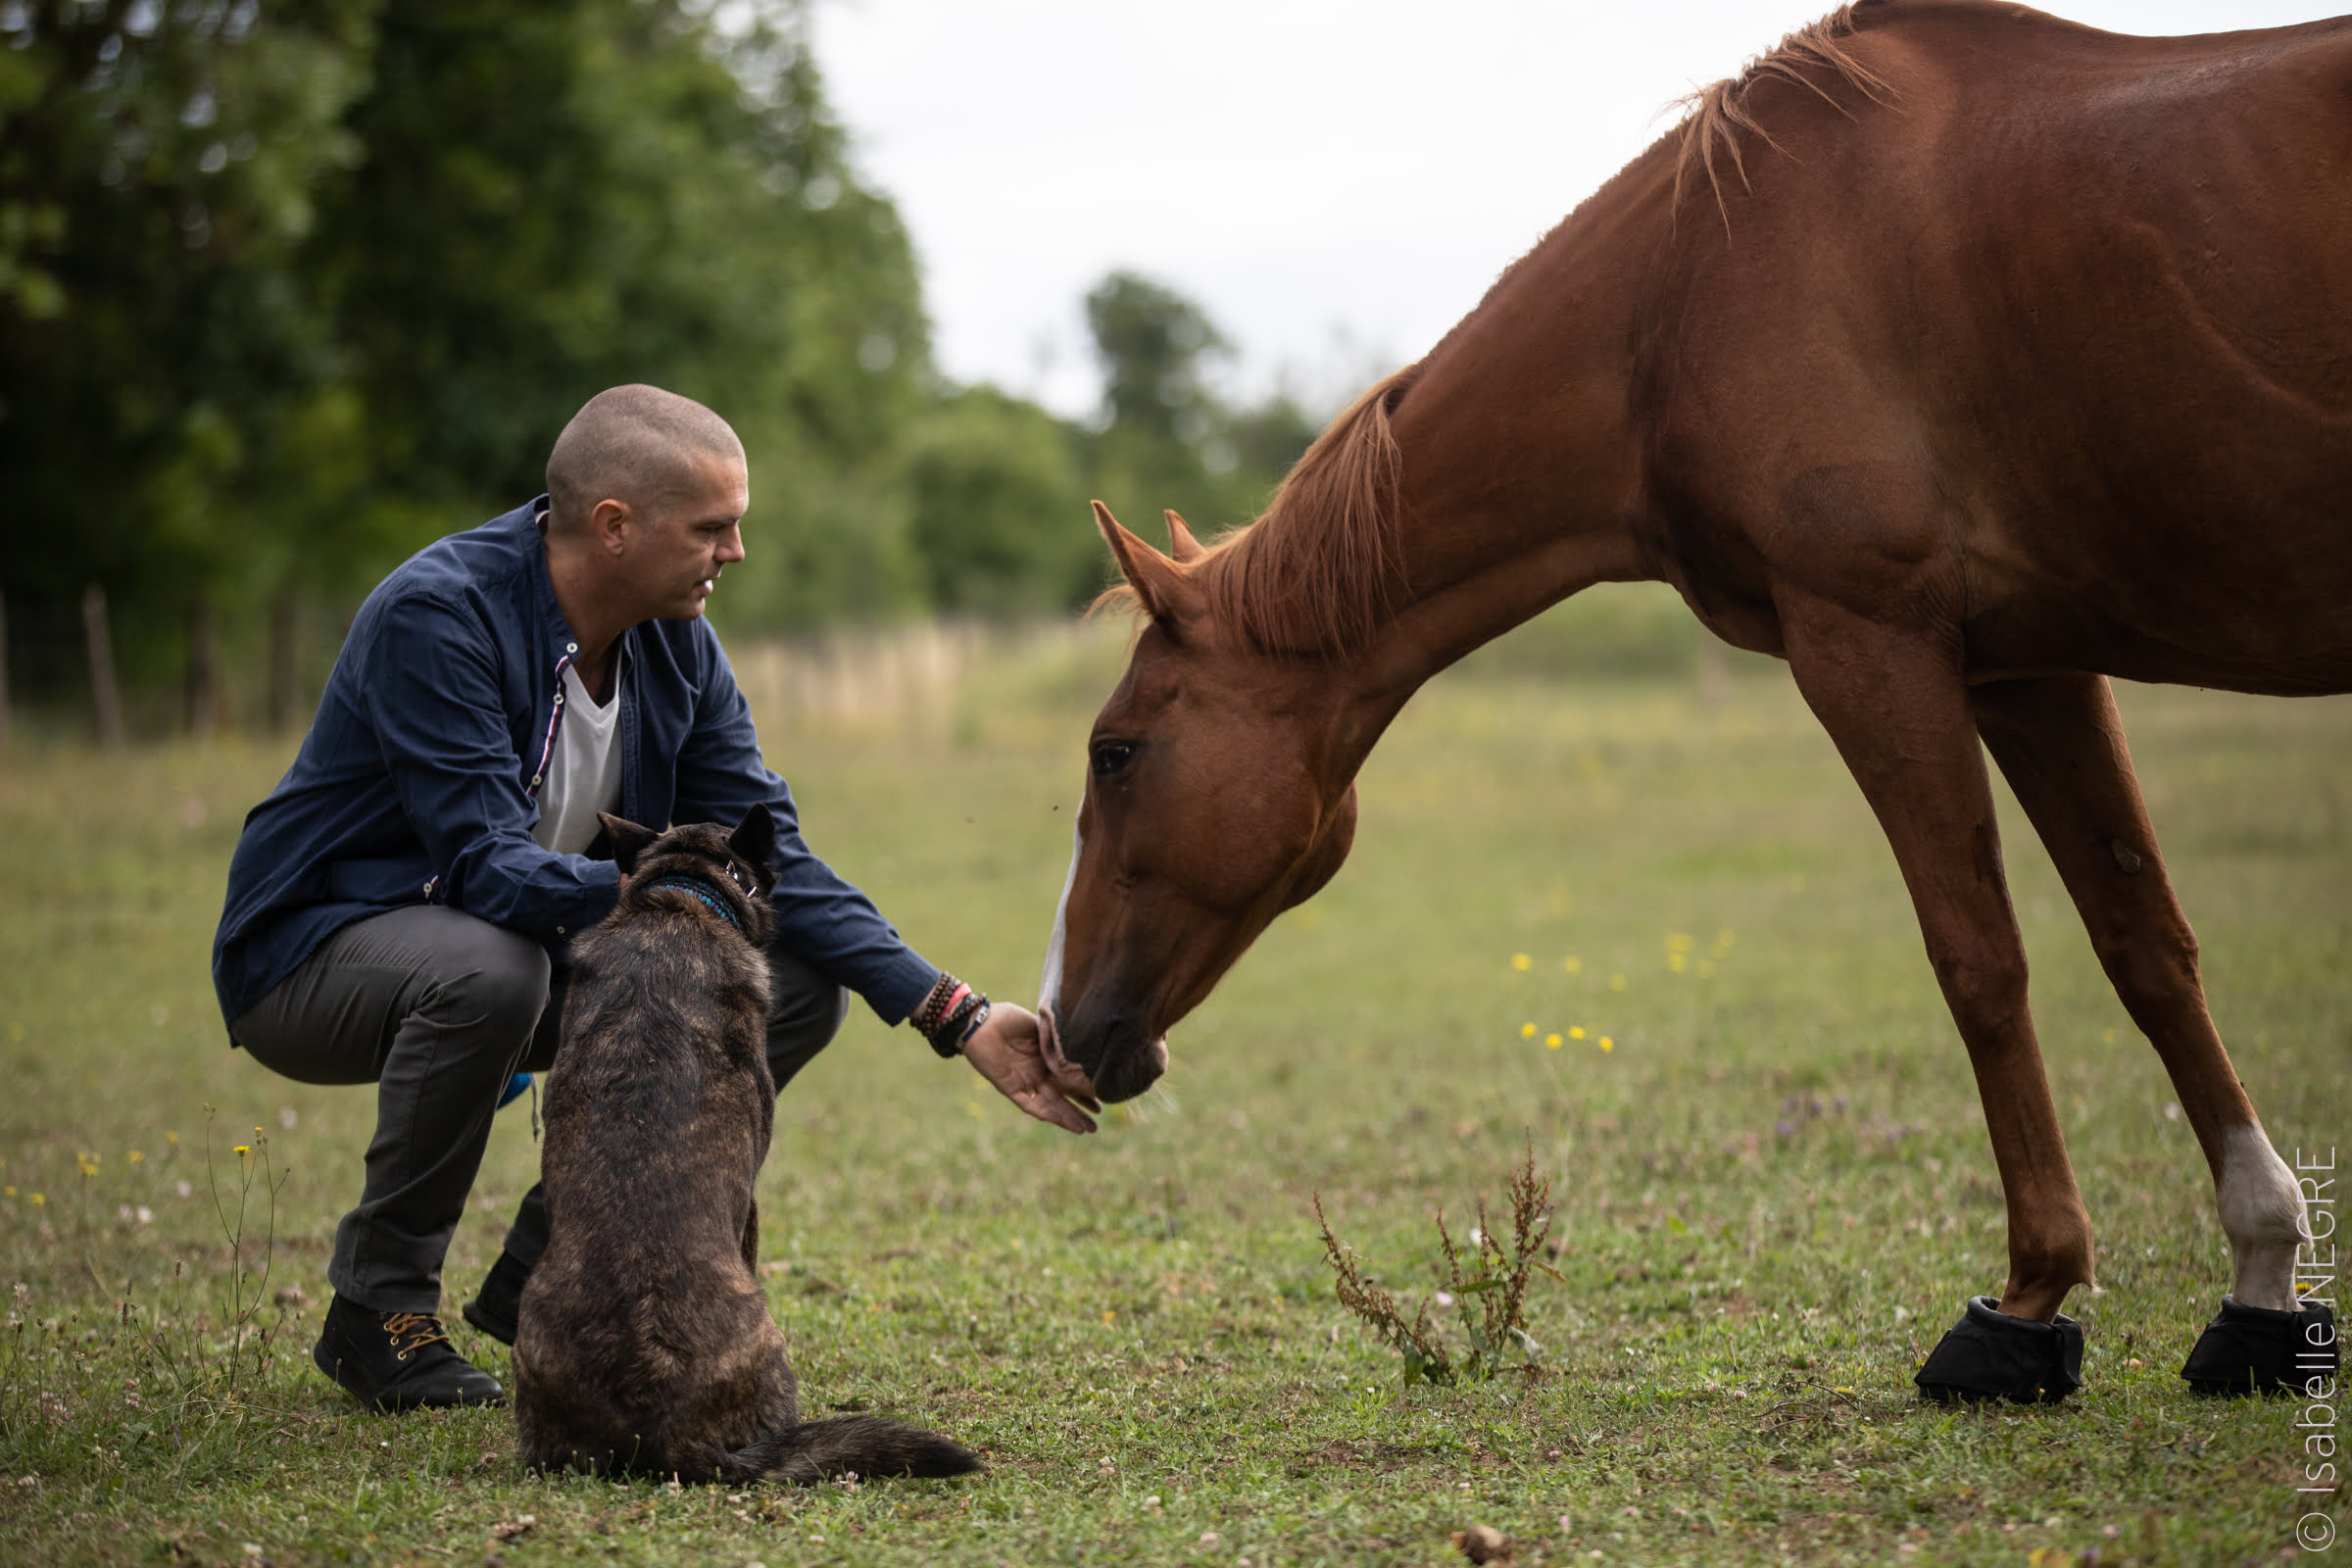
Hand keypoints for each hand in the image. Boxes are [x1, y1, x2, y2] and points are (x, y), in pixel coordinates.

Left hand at [961, 1002, 1100, 1133]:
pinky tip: (1059, 1120)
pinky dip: (1044, 1112)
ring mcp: (1024, 1082)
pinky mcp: (1009, 1087)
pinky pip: (1029, 1103)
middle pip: (1061, 1098)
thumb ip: (1055, 1037)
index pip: (1068, 1081)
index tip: (1102, 1101)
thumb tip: (1079, 1043)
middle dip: (1078, 1113)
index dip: (1084, 1093)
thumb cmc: (1006, 1019)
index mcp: (1045, 1060)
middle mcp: (1037, 1075)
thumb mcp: (1039, 1025)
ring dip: (1065, 1117)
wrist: (980, 1021)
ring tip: (1084, 1129)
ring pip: (1048, 1105)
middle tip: (1096, 1127)